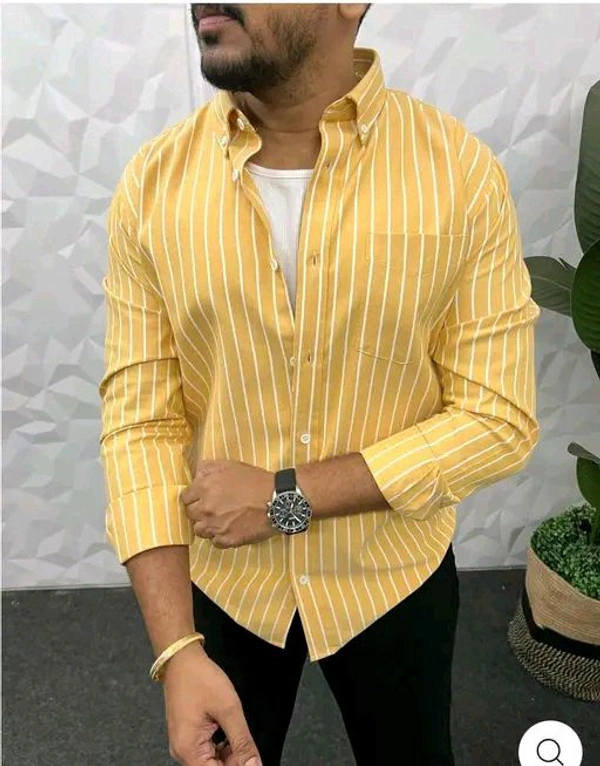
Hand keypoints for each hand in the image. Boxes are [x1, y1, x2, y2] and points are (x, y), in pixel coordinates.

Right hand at [164, 643, 261, 765]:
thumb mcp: (228, 709)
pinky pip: (207, 751)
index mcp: (188, 750)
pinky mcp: (188, 735)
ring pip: (212, 762)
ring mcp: (184, 744)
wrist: (182, 658)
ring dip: (231, 756)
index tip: (253, 759)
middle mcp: (182, 752)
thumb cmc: (201, 679)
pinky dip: (223, 747)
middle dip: (235, 762)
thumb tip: (255, 765)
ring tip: (242, 738)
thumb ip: (242, 742)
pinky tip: (232, 735)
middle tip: (250, 747)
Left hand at [181, 460, 277, 548]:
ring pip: (199, 530)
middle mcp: (206, 508)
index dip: (194, 497)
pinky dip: (220, 536)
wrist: (277, 501)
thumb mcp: (230, 465)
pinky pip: (214, 542)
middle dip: (199, 511)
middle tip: (213, 508)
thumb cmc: (255, 481)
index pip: (185, 498)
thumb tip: (195, 475)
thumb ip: (207, 467)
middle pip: (190, 515)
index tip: (202, 498)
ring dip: (207, 525)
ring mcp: (215, 526)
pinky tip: (230, 528)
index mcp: (205, 488)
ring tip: (221, 520)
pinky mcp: (227, 540)